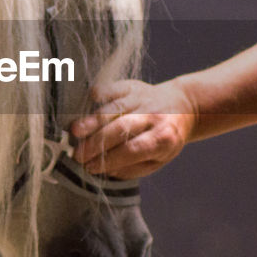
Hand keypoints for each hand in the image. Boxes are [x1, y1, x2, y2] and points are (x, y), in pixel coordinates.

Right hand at [69, 79, 196, 177]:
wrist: (181, 107)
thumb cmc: (164, 139)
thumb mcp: (158, 160)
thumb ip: (133, 168)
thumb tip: (106, 170)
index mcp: (164, 138)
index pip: (133, 150)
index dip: (109, 159)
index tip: (90, 167)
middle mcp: (154, 116)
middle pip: (122, 128)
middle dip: (97, 142)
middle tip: (77, 154)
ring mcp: (143, 99)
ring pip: (115, 109)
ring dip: (92, 121)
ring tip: (74, 132)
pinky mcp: (132, 85)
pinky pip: (114, 88)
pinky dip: (100, 94)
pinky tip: (87, 104)